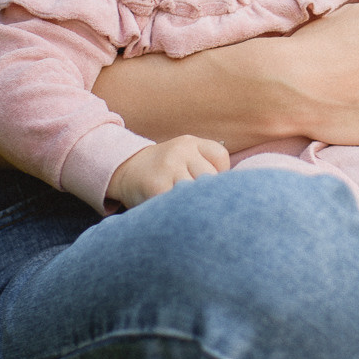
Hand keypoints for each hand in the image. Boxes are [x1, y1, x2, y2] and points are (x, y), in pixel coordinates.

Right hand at [107, 134, 229, 208]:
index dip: (221, 177)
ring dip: (196, 206)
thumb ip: (206, 167)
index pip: (220, 158)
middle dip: (209, 195)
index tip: (210, 189)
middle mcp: (181, 151)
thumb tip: (234, 194)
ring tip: (192, 214)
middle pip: (211, 177)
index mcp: (191, 143)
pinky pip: (179, 203)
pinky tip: (178, 215)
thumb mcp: (184, 157)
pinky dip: (182, 212)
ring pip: (197, 192)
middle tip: (204, 207)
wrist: (124, 170)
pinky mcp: (157, 186)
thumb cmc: (163, 170)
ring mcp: (168, 167)